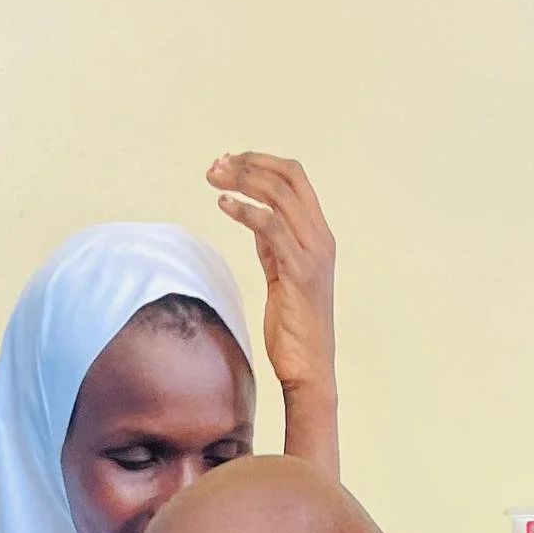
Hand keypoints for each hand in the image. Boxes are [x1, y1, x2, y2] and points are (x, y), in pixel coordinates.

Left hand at [206, 152, 338, 466]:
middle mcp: (321, 238)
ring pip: (279, 195)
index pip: (295, 178)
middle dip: (248, 164)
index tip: (228, 162)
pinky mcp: (299, 272)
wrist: (309, 370)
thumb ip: (273, 247)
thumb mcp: (282, 277)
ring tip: (212, 178)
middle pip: (287, 177)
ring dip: (242, 180)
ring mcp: (313, 254)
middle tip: (214, 166)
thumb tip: (254, 218)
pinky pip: (271, 227)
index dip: (261, 162)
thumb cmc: (294, 330)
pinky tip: (224, 205)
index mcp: (319, 235)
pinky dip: (246, 210)